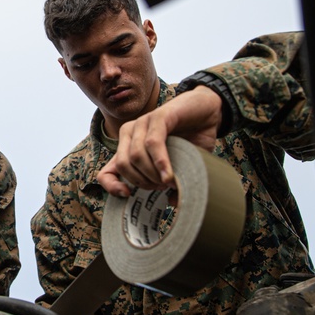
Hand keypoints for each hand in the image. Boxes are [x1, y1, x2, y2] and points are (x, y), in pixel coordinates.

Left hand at [97, 86, 222, 196]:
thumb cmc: (192, 139)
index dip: (111, 187)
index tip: (128, 195)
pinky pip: (152, 143)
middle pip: (122, 165)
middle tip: (161, 187)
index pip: (105, 173)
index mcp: (128, 148)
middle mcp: (130, 134)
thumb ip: (171, 182)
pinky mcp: (158, 116)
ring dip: (152, 174)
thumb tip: (172, 203)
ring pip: (135, 156)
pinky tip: (169, 174)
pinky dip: (160, 162)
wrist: (208, 110)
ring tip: (169, 181)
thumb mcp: (178, 165)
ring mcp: (142, 123)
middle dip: (142, 182)